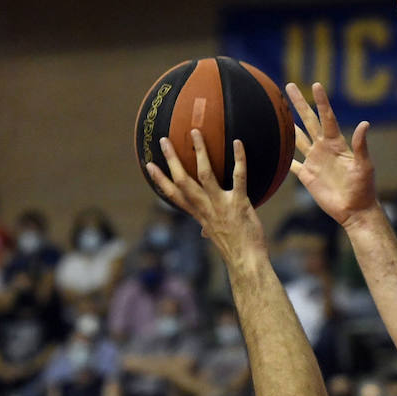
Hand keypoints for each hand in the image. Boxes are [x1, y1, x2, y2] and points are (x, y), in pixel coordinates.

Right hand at [146, 131, 265, 262]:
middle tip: (164, 140)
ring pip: (205, 174)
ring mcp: (221, 205)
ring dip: (199, 151)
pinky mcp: (239, 204)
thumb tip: (204, 233)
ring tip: (195, 133)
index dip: (160, 180)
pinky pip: (239, 177)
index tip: (149, 165)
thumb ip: (208, 229)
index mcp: (199, 214)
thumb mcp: (217, 238)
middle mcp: (206, 208)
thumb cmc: (236, 249)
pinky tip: (238, 143)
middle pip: (182, 180)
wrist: (247, 263)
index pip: (174, 195)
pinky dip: (239, 159)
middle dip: (172, 159)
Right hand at [286, 83, 377, 226]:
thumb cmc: (364, 188)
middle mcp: (323, 148)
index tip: (316, 84)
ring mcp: (314, 160)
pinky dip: (282, 156)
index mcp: (336, 144)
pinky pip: (291, 163)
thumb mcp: (364, 165)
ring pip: (298, 138)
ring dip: (289, 125)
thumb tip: (365, 123)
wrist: (354, 210)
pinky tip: (272, 148)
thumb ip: (361, 145)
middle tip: (290, 86)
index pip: (326, 118)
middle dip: (299, 103)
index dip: (321, 101)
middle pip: (309, 121)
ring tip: (278, 112)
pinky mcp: (307, 175)